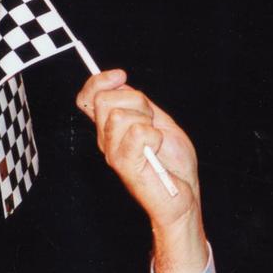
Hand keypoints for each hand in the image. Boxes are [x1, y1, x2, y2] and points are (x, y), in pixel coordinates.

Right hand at [76, 70, 207, 272]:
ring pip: (120, 114)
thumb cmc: (174, 163)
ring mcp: (113, 154)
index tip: (120, 76)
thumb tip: (119, 81)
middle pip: (106, 100)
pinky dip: (155, 136)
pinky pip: (137, 132)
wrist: (184, 197)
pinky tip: (158, 149)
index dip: (99, 82)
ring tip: (156, 141)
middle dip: (136, 102)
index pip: (88, 98)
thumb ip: (139, 104)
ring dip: (147, 120)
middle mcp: (107, 141)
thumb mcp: (158, 122)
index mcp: (111, 129)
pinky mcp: (126, 166)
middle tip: (153, 123)